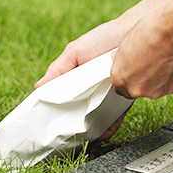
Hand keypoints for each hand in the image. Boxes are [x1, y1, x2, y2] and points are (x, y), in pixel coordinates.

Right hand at [36, 18, 134, 141]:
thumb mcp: (75, 52)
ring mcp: (109, 94)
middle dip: (76, 124)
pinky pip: (117, 115)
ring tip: (85, 138)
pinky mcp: (124, 96)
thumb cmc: (103, 38)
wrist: (134, 33)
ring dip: (93, 127)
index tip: (51, 125)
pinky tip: (104, 133)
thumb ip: (58, 69)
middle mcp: (93, 89)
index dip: (59, 112)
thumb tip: (38, 87)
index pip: (66, 100)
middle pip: (82, 111)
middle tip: (68, 136)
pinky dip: (111, 125)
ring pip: (99, 116)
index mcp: (79, 79)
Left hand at [110, 13, 172, 99]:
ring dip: (155, 78)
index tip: (130, 70)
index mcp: (120, 78)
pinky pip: (167, 84)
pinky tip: (170, 61)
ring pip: (153, 88)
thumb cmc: (150, 33)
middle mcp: (136, 89)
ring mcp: (155, 91)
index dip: (126, 77)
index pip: (119, 86)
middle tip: (146, 63)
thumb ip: (123, 58)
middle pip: (136, 89)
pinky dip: (168, 76)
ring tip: (160, 60)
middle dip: (140, 79)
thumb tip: (124, 60)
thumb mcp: (126, 43)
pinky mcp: (172, 88)